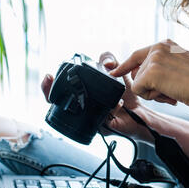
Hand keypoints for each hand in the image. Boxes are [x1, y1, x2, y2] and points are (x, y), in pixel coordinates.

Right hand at [40, 52, 154, 141]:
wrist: (140, 111)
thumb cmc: (125, 92)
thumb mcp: (117, 70)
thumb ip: (109, 59)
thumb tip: (106, 63)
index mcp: (82, 93)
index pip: (58, 90)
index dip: (48, 85)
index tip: (48, 77)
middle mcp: (80, 107)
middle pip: (56, 104)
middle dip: (50, 94)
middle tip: (50, 83)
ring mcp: (88, 119)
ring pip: (75, 114)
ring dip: (84, 101)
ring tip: (103, 95)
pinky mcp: (101, 128)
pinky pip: (102, 121)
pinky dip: (112, 109)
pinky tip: (118, 103)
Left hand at [110, 39, 188, 111]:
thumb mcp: (180, 67)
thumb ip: (162, 67)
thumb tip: (141, 77)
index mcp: (166, 44)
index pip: (138, 54)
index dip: (125, 65)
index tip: (114, 71)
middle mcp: (158, 48)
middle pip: (137, 72)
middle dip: (149, 85)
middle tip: (171, 89)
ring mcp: (153, 59)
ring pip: (138, 82)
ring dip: (153, 92)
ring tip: (173, 90)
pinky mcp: (149, 72)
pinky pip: (139, 90)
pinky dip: (151, 96)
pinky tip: (168, 92)